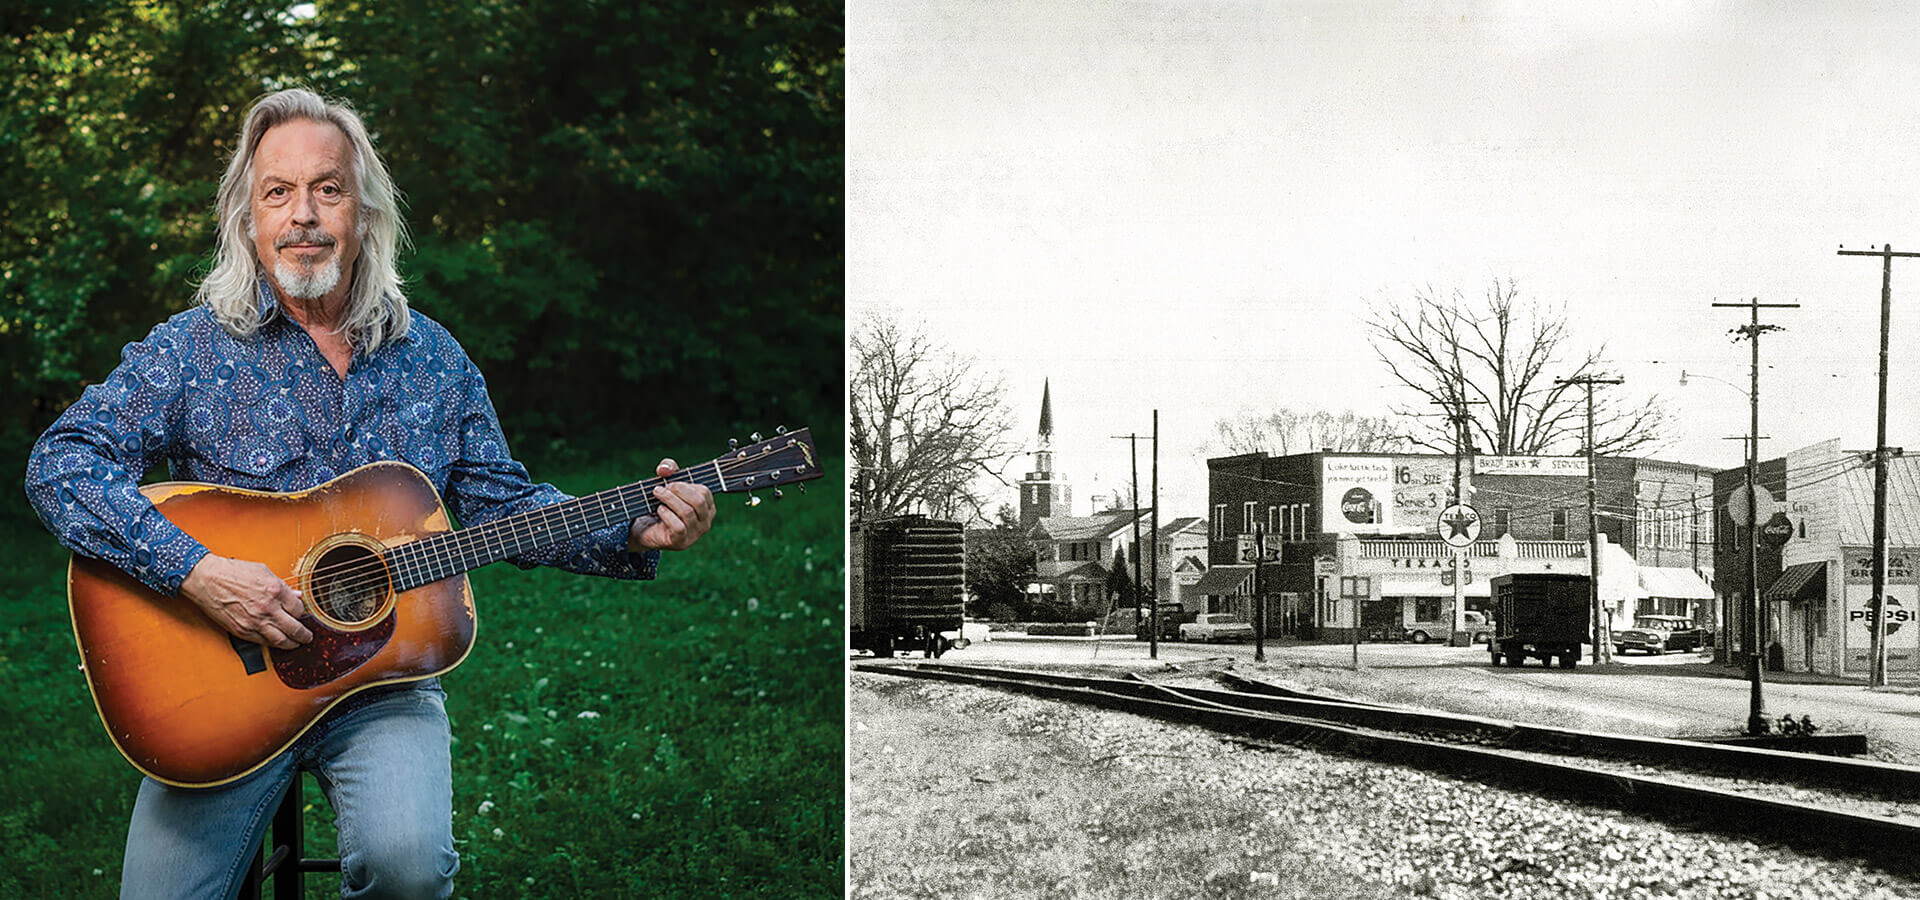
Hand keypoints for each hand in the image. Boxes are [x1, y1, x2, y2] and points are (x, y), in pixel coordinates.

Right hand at [180, 555, 312, 648]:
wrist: (207, 579)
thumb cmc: (233, 572)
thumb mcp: (263, 571)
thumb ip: (283, 586)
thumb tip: (296, 596)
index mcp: (275, 590)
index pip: (299, 609)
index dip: (302, 613)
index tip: (301, 614)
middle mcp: (267, 608)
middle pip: (295, 628)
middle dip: (304, 635)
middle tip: (307, 637)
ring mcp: (255, 621)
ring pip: (281, 640)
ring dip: (292, 644)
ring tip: (296, 644)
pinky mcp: (242, 630)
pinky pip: (263, 642)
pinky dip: (273, 644)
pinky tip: (277, 642)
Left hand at [629, 458, 714, 550]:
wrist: (647, 529)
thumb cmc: (663, 505)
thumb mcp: (668, 483)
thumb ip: (669, 468)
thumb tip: (665, 469)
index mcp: (707, 508)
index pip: (704, 492)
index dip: (685, 484)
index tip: (669, 483)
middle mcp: (705, 522)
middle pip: (698, 501)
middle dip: (678, 490)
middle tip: (661, 488)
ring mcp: (695, 534)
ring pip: (687, 512)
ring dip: (669, 499)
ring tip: (657, 495)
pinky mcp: (681, 542)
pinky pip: (678, 526)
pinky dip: (666, 515)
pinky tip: (659, 510)